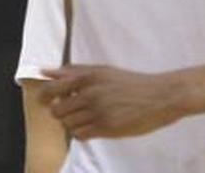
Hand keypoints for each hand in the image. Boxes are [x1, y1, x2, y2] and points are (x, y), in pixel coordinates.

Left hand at [39, 65, 189, 139]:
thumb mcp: (102, 70)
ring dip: (72, 123)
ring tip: (86, 118)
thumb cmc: (131, 83)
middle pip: (57, 110)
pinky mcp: (107, 127)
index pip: (52, 88)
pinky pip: (81, 135)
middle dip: (60, 112)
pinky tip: (92, 126)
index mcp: (88, 76)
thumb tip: (45, 71)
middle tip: (72, 110)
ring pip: (68, 124)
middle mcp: (90, 93)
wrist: (160, 96)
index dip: (44, 97)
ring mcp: (98, 111)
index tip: (45, 101)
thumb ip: (72, 71)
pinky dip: (82, 133)